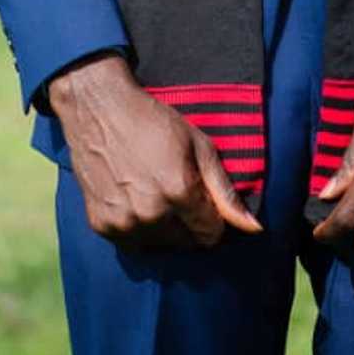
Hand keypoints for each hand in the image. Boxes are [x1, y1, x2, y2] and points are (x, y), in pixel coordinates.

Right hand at [48, 51, 262, 249]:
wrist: (99, 108)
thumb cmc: (153, 121)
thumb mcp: (198, 145)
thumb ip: (225, 191)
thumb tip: (254, 229)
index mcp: (179, 191)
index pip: (211, 234)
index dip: (212, 216)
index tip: (202, 198)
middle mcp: (151, 214)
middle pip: (187, 243)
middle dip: (189, 223)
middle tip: (176, 190)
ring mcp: (123, 222)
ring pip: (160, 246)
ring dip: (163, 228)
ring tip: (154, 192)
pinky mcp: (101, 226)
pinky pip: (132, 244)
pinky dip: (138, 228)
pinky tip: (134, 198)